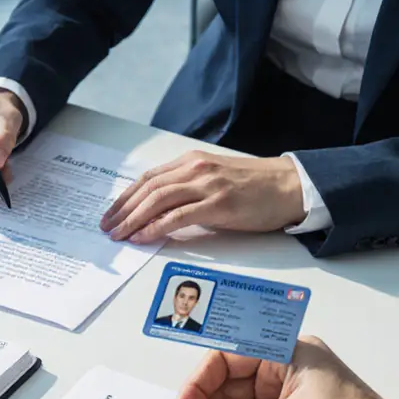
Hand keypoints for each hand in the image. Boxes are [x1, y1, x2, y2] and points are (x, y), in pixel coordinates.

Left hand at [99, 151, 306, 243]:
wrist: (291, 186)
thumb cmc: (256, 186)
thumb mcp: (215, 180)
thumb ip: (188, 190)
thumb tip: (160, 212)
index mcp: (192, 162)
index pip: (149, 178)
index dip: (126, 196)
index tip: (111, 213)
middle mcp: (195, 169)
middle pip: (147, 188)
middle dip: (122, 209)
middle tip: (107, 227)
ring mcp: (207, 185)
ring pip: (158, 200)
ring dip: (133, 219)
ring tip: (119, 234)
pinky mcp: (219, 204)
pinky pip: (178, 216)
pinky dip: (156, 227)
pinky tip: (143, 236)